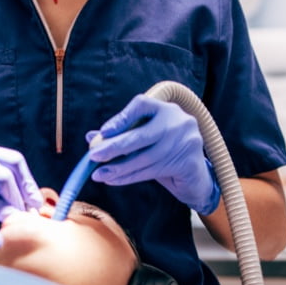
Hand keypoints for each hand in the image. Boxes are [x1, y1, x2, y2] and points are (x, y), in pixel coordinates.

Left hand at [86, 94, 219, 214]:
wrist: (195, 177)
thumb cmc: (164, 153)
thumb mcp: (144, 141)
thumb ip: (121, 135)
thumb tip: (90, 137)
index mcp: (166, 108)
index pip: (142, 105)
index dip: (122, 118)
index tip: (104, 132)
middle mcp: (178, 121)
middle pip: (141, 134)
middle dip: (114, 147)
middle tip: (92, 156)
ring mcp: (187, 141)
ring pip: (144, 157)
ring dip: (118, 167)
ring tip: (98, 174)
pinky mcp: (189, 162)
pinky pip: (152, 171)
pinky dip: (129, 176)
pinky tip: (113, 179)